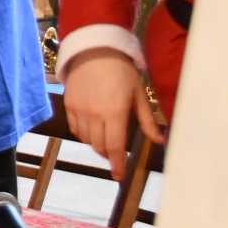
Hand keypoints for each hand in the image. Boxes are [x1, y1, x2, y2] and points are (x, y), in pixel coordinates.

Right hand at [64, 48, 164, 179]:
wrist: (94, 51)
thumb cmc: (122, 71)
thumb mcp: (139, 95)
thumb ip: (147, 121)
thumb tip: (160, 141)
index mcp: (115, 113)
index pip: (115, 146)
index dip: (117, 164)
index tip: (119, 176)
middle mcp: (94, 114)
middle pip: (99, 146)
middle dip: (108, 153)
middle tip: (116, 151)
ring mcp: (79, 110)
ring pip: (86, 139)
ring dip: (96, 143)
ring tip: (104, 136)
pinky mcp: (68, 105)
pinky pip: (74, 128)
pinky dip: (83, 133)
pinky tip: (92, 128)